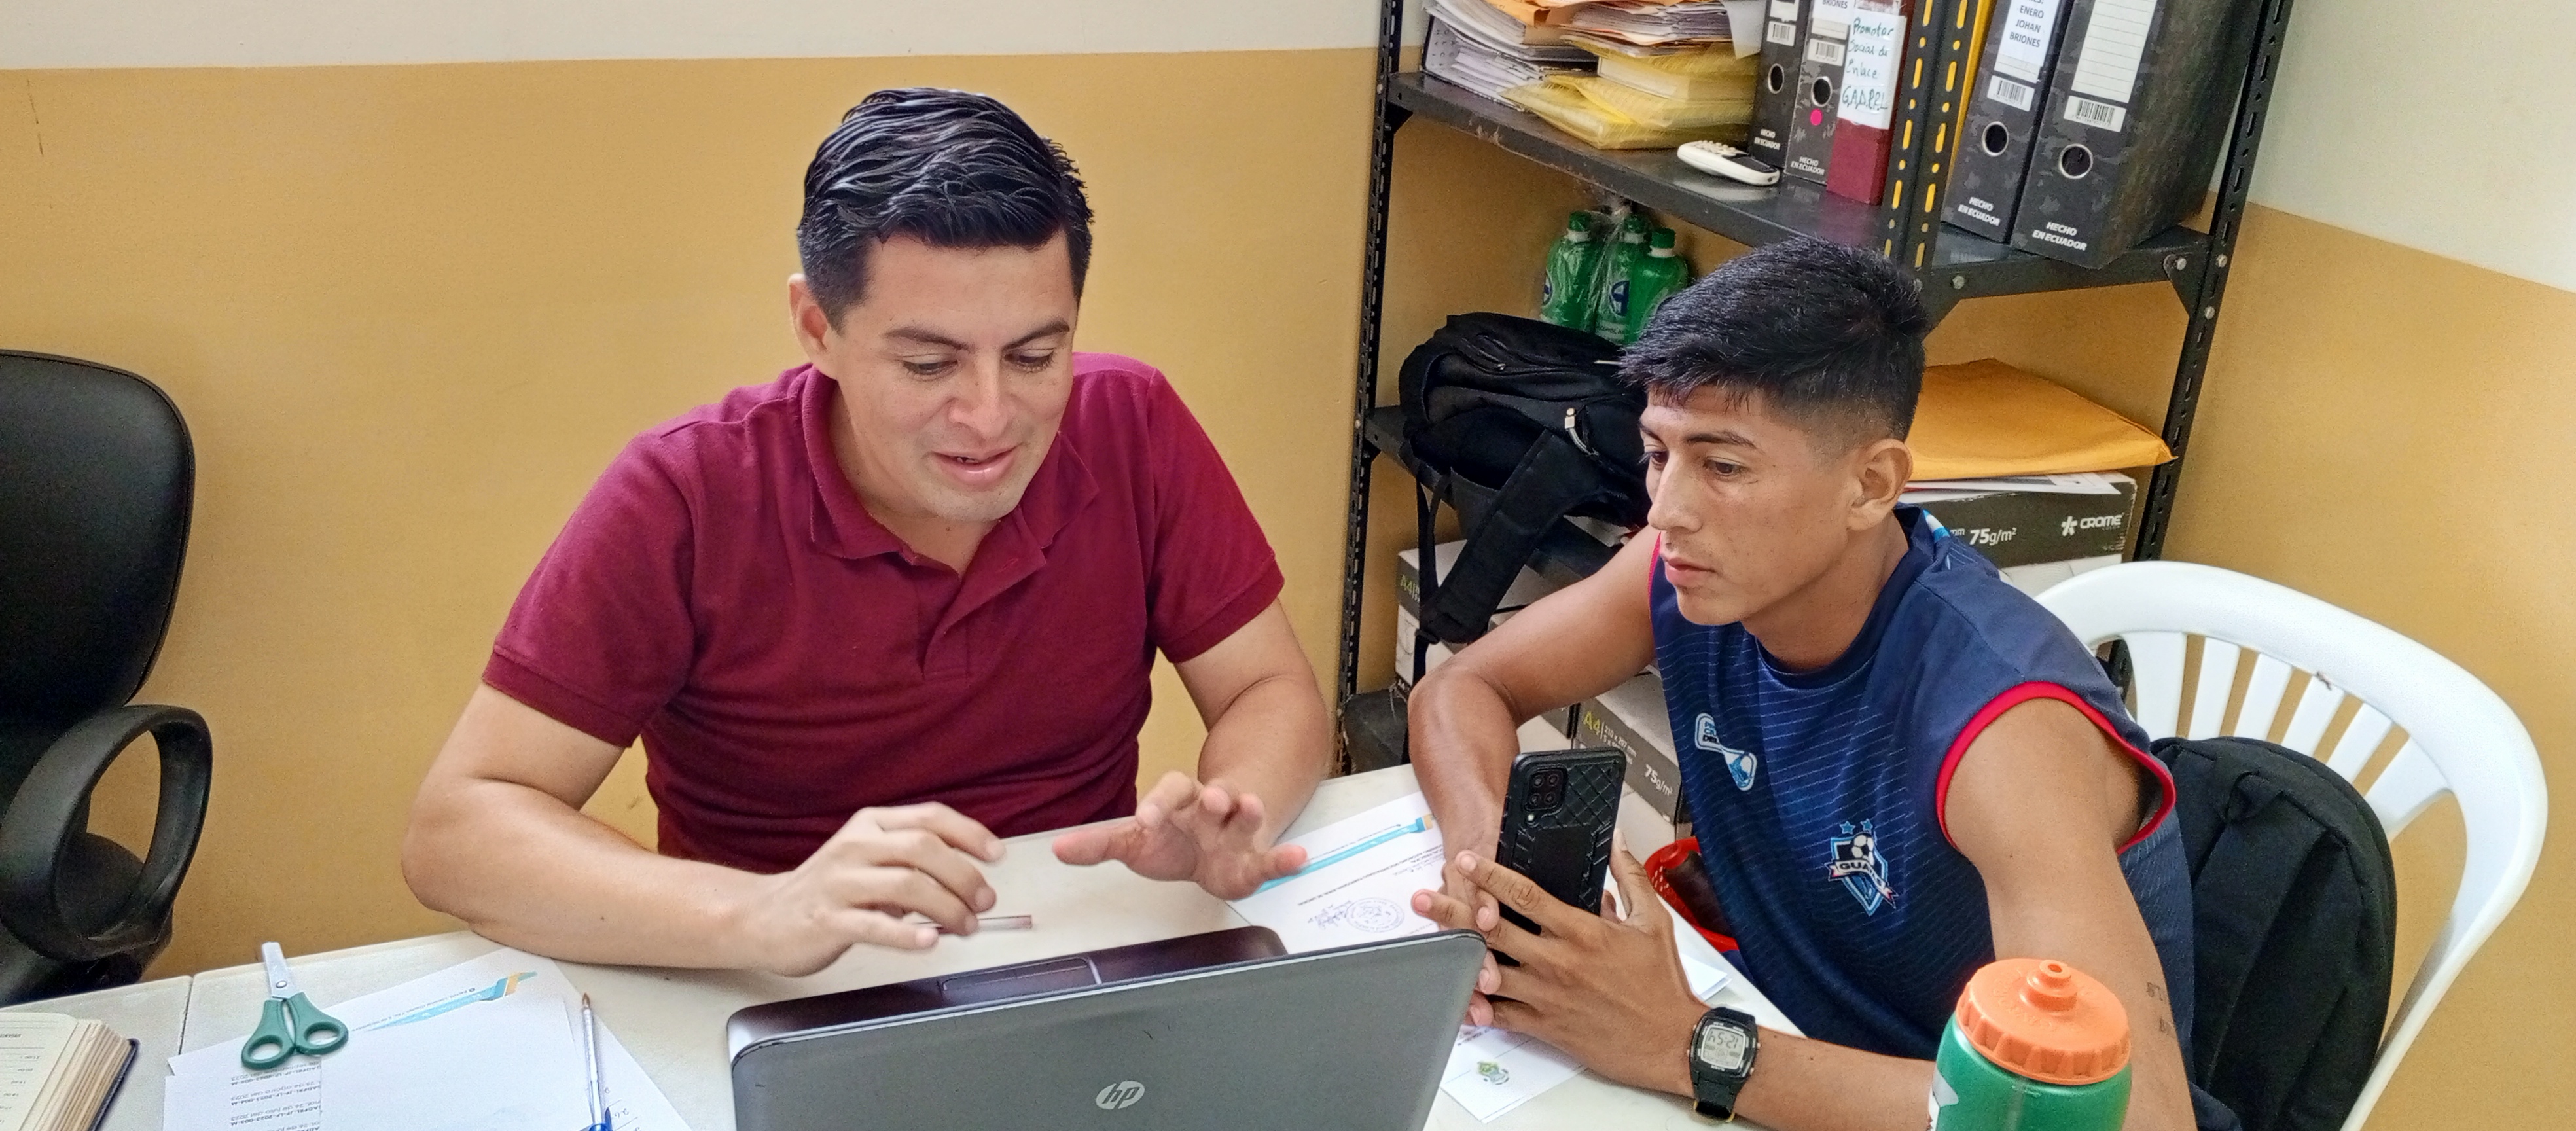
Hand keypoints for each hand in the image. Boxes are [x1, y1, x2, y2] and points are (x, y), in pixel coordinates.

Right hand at [727, 803, 1004, 976]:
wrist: (762, 917)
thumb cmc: (828, 890)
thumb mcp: (869, 860)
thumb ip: (912, 862)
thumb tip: (967, 877)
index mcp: (870, 825)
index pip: (929, 817)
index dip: (970, 834)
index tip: (996, 856)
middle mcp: (855, 846)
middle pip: (923, 849)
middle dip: (964, 876)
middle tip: (985, 901)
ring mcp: (838, 883)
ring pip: (905, 885)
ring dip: (946, 907)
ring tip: (966, 926)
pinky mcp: (826, 920)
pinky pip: (873, 925)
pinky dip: (906, 934)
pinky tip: (929, 942)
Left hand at [1051, 772, 1306, 898]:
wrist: (1208, 854)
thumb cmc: (1170, 842)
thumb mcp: (1134, 842)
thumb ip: (1100, 844)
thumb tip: (1057, 848)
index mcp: (1178, 803)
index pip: (1168, 791)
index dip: (1157, 803)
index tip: (1145, 820)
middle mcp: (1210, 810)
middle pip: (1213, 796)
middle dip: (1215, 797)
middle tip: (1214, 798)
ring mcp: (1235, 833)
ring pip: (1245, 816)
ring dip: (1250, 810)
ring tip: (1254, 806)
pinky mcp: (1253, 861)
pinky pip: (1271, 857)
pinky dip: (1285, 858)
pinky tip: (1300, 859)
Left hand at [1411, 839, 1706, 1095]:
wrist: (1671, 1041)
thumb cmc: (1662, 984)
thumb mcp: (1653, 921)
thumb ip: (1629, 877)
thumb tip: (1616, 840)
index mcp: (1582, 932)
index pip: (1525, 894)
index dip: (1489, 874)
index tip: (1466, 859)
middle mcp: (1557, 962)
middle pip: (1493, 930)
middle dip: (1454, 910)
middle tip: (1424, 898)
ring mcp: (1547, 996)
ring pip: (1489, 972)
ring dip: (1457, 956)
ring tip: (1429, 943)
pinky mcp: (1545, 1026)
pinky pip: (1500, 1016)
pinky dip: (1476, 1007)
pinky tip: (1456, 997)